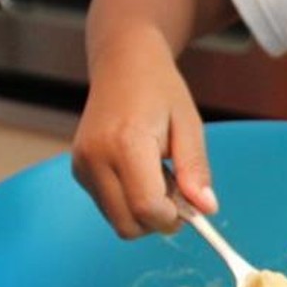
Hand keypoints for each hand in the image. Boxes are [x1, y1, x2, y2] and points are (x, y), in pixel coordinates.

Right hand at [70, 35, 215, 238]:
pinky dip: (130, 202)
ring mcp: (82, 165)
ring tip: (159, 175)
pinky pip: (109, 207)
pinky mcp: (78, 170)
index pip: (146, 208)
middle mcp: (95, 157)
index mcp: (125, 143)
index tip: (191, 206)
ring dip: (145, 212)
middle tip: (178, 191)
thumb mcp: (189, 125)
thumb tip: (207, 209)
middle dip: (158, 220)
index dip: (173, 218)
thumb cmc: (160, 90)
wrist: (123, 63)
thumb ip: (196, 169)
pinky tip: (141, 173)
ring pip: (117, 220)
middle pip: (127, 224)